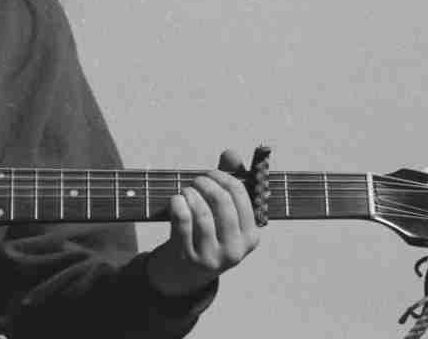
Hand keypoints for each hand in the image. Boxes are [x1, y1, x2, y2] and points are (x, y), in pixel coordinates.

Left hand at [146, 149, 258, 297]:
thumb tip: (231, 153)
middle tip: (195, 181)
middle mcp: (236, 250)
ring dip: (190, 194)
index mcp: (251, 237)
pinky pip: (183, 222)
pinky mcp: (188, 258)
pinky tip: (176, 201)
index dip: (223, 177)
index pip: (241, 195)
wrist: (185, 274)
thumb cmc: (207, 234)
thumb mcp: (223, 213)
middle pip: (222, 202)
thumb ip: (228, 180)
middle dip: (205, 183)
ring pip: (202, 212)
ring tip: (185, 192)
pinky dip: (177, 204)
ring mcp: (212, 256)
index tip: (210, 174)